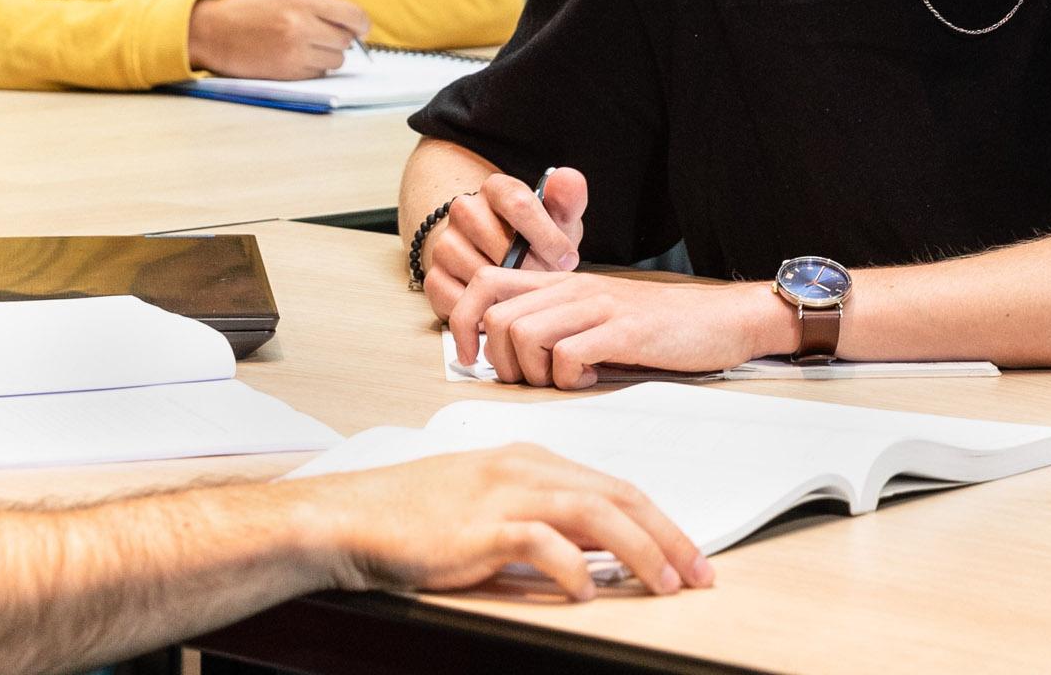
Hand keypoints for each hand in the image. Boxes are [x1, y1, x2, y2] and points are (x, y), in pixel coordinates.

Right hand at [189, 0, 371, 79]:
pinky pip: (318, 74)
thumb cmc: (247, 12)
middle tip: (323, 35)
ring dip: (326, 56)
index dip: (361, 24)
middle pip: (346, 41)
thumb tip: (350, 21)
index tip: (360, 28)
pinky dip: (312, 68)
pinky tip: (292, 58)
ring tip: (303, 46)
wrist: (211, 33)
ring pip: (335, 61)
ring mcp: (295, 53)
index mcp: (302, 2)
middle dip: (339, 39)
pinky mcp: (288, 74)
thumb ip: (316, 5)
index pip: (352, 16)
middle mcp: (302, 28)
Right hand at [283, 442, 712, 599]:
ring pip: (596, 514)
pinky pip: (544, 543)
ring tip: (666, 584)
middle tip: (700, 571)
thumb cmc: (410, 518)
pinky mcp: (482, 526)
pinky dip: (574, 568)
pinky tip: (588, 592)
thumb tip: (597, 549)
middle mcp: (524, 468)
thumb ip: (541, 518)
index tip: (688, 552)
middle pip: (618, 496)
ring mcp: (503, 494)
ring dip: (640, 551)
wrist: (350, 518)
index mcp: (529, 459)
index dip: (659, 520)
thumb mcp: (486, 506)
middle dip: (668, 535)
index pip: (614, 486)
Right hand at [419, 167, 587, 321]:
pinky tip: (504, 309)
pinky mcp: (434, 278)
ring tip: (529, 297)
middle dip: (531, 269)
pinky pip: (458, 300)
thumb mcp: (559, 219)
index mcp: (496, 189)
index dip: (547, 237)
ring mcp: (445, 244)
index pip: (518, 203)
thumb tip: (567, 178)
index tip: (567, 259)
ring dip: (508, 291)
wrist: (503, 260)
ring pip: (478, 272)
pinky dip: (484, 311)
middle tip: (549, 284)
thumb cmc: (535, 240)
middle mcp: (464, 210)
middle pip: (499, 243)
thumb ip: (568, 199)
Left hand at [449, 270, 784, 389]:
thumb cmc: (661, 328)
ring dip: (532, 372)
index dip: (463, 320)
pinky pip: (567, 355)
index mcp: (561, 283)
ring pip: (523, 335)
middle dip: (501, 362)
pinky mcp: (623, 330)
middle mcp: (573, 288)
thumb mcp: (599, 316)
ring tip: (562, 381)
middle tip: (530, 381)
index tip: (473, 357)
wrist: (723, 320)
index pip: (485, 282)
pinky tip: (592, 379)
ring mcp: (598, 306)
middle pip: (497, 318)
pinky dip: (569, 378)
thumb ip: (557, 326)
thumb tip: (507, 355)